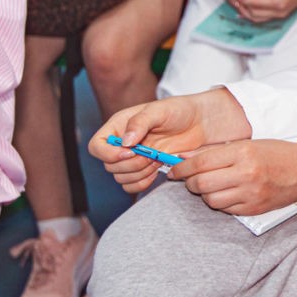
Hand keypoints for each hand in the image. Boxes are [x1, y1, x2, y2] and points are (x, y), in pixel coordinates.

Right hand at [90, 89, 252, 193]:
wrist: (200, 123)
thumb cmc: (180, 110)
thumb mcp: (160, 110)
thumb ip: (140, 122)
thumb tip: (125, 141)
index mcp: (118, 126)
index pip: (96, 146)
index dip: (108, 153)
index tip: (130, 151)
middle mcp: (122, 144)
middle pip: (109, 166)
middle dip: (131, 164)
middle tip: (151, 154)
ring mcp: (132, 158)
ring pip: (120, 178)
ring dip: (138, 173)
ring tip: (156, 160)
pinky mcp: (144, 170)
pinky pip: (132, 186)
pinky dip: (142, 183)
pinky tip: (156, 172)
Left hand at [168, 139, 296, 215]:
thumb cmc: (277, 153)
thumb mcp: (247, 144)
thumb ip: (216, 152)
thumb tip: (184, 158)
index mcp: (244, 153)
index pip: (201, 162)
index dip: (181, 167)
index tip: (174, 169)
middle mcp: (246, 174)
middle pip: (201, 183)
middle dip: (189, 182)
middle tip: (189, 178)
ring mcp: (250, 194)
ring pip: (210, 199)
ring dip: (204, 193)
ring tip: (210, 184)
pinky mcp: (253, 209)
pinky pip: (224, 209)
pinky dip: (219, 201)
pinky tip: (225, 192)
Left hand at [237, 0, 296, 23]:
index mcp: (279, 3)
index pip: (255, 4)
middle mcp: (279, 12)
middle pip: (253, 13)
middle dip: (241, 5)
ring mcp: (280, 15)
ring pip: (257, 18)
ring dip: (246, 11)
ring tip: (237, 0)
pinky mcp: (281, 14)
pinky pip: (263, 17)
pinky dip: (253, 13)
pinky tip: (246, 7)